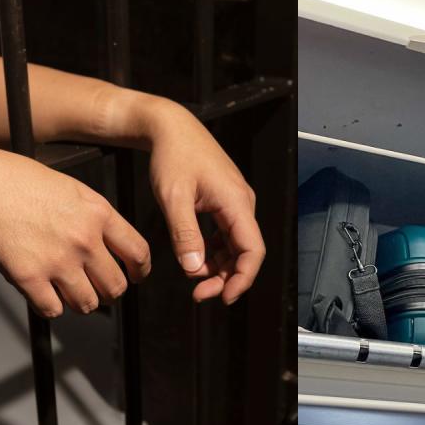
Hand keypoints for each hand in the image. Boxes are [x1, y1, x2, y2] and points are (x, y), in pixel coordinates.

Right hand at [0, 144, 150, 316]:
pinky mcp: (30, 278)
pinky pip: (53, 310)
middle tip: (99, 290)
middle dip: (110, 293)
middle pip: (116, 286)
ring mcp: (58, 260)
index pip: (138, 253)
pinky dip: (49, 307)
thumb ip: (95, 217)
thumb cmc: (19, 182)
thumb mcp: (72, 190)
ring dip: (80, 303)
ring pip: (87, 304)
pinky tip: (43, 294)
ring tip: (69, 293)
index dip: (139, 271)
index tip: (136, 277)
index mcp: (99, 214)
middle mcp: (84, 240)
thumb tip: (110, 244)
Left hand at [146, 102, 264, 303]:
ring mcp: (235, 203)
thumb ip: (185, 236)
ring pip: (236, 246)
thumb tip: (194, 269)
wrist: (171, 127)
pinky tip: (196, 257)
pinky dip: (214, 251)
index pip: (253, 250)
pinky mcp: (225, 202)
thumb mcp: (173, 198)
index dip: (243, 278)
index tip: (224, 297)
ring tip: (194, 277)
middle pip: (246, 252)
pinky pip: (227, 235)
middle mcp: (242, 204)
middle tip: (200, 293)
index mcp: (237, 202)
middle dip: (226, 277)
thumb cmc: (173, 155)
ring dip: (219, 266)